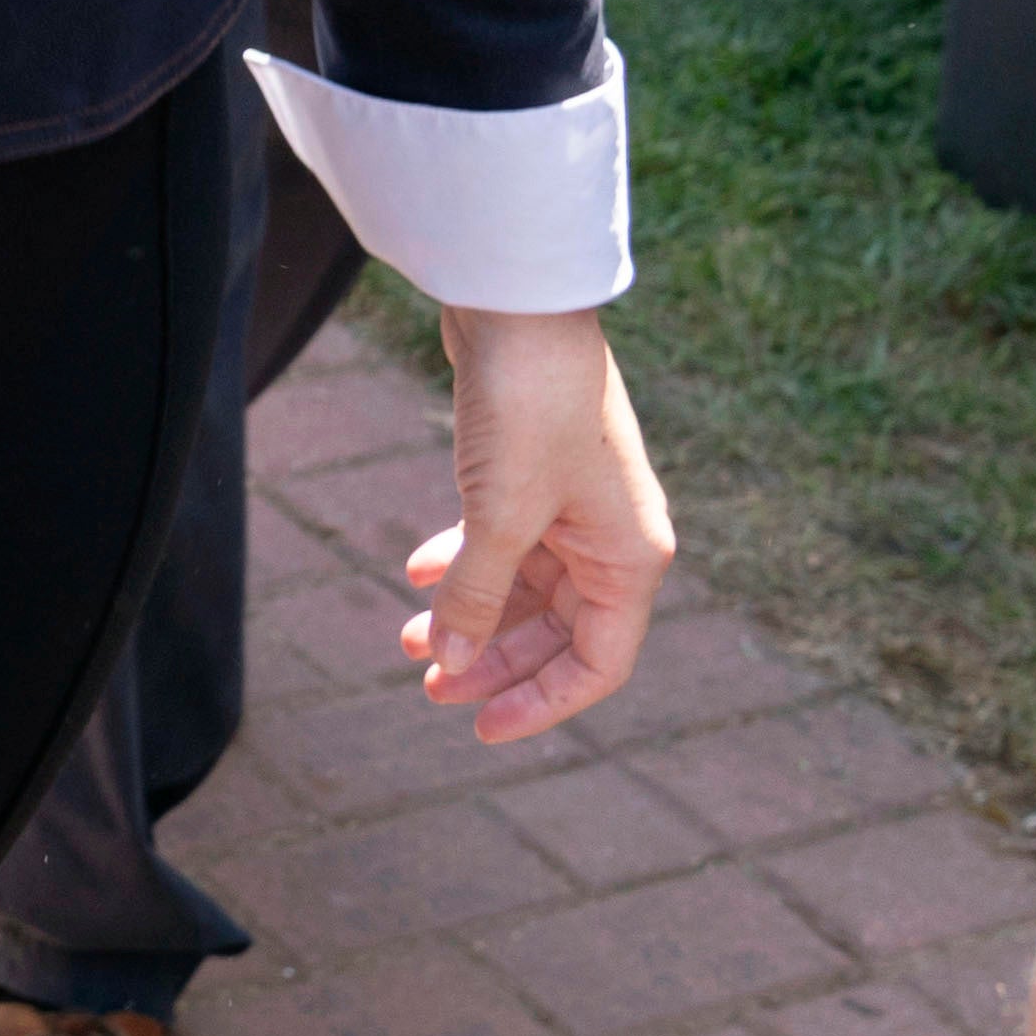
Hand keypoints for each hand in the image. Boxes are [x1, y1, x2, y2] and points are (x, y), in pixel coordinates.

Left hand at [406, 306, 673, 742]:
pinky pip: (501, 540)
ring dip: (468, 613)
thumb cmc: (528, 410)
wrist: (517, 308)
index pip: (597, 664)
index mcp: (630, 561)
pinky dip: (461, 560)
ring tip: (405, 640)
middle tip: (426, 686)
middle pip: (555, 631)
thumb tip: (447, 662)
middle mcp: (613, 540)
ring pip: (523, 586)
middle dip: (492, 661)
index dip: (541, 703)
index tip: (478, 727)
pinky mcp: (534, 472)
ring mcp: (574, 505)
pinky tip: (413, 572)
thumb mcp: (498, 517)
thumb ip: (475, 595)